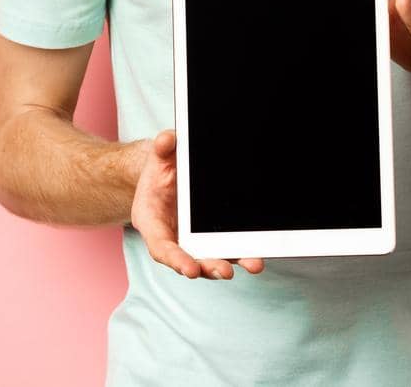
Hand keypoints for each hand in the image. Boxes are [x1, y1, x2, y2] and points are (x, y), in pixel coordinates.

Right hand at [129, 130, 264, 279]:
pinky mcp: (212, 239)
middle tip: (226, 271)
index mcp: (153, 223)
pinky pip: (226, 248)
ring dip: (231, 264)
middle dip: (208, 267)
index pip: (161, 248)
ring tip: (254, 264)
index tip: (189, 269)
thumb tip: (167, 139)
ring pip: (211, 258)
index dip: (175, 260)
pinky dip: (242, 253)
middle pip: (190, 260)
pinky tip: (258, 255)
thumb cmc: (162, 170)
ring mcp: (193, 242)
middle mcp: (173, 239)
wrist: (170, 175)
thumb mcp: (159, 157)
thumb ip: (161, 149)